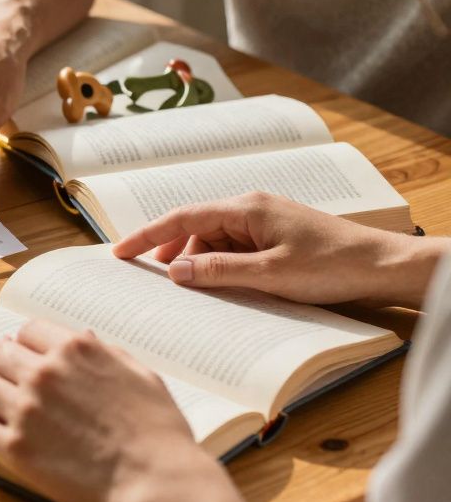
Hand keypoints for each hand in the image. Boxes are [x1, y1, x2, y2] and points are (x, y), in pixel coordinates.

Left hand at [0, 320, 264, 501]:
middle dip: (1, 364)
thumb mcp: (140, 374)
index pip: (26, 331)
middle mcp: (44, 374)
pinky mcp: (16, 448)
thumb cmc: (157, 430)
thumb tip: (80, 337)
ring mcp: (26, 410)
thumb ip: (104, 352)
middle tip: (8, 381)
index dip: (27, 346)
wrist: (157, 481)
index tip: (28, 359)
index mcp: (74, 350)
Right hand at [113, 192, 445, 306]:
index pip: (182, 217)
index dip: (147, 235)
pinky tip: (221, 287)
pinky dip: (220, 267)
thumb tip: (174, 271)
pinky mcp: (273, 238)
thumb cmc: (332, 265)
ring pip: (213, 241)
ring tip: (193, 292)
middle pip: (195, 229)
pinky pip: (233, 250)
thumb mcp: (269, 274)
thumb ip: (217, 271)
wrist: (382, 266)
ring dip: (199, 264)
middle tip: (153, 282)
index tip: (119, 251)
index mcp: (245, 208)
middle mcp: (250, 208)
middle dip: (172, 254)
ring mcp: (262, 223)